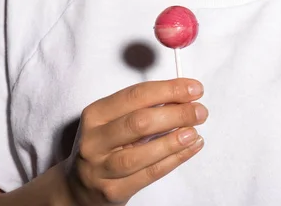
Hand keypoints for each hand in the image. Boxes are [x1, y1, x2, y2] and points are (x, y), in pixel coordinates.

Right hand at [64, 79, 207, 205]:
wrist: (79, 186)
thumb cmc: (105, 146)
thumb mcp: (114, 121)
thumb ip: (143, 107)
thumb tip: (183, 96)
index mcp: (96, 114)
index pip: (136, 95)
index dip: (168, 90)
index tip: (194, 89)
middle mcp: (94, 140)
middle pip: (139, 122)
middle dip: (176, 114)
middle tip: (200, 111)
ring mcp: (101, 168)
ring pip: (142, 153)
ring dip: (174, 140)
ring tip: (195, 132)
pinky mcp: (113, 191)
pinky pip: (149, 174)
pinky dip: (174, 160)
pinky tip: (190, 148)